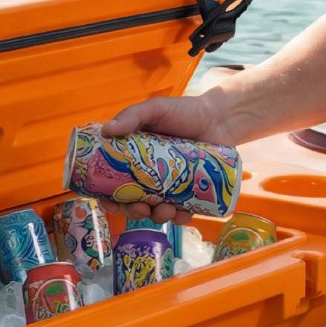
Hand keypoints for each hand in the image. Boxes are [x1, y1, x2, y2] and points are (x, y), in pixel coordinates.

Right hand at [99, 95, 240, 225]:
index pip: (113, 182)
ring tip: (166, 210)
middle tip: (141, 209)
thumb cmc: (184, 111)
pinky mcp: (189, 193)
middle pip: (132, 201)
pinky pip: (182, 212)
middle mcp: (147, 175)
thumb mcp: (155, 109)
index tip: (111, 203)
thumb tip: (106, 130)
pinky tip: (182, 214)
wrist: (219, 118)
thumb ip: (132, 116)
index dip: (108, 196)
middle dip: (133, 211)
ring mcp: (168, 186)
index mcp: (132, 158)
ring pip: (156, 210)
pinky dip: (180, 218)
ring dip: (157, 216)